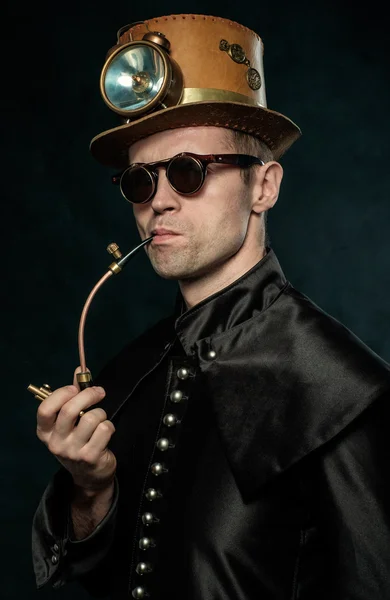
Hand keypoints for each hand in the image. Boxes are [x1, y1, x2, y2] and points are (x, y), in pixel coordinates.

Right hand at [36, 368, 116, 492]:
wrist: (89, 475)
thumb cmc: (79, 440)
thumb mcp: (70, 421)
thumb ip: (73, 394)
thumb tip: (80, 369)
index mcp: (45, 432)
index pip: (45, 409)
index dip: (61, 394)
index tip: (75, 387)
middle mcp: (55, 443)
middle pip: (70, 410)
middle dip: (88, 395)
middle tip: (99, 392)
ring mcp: (72, 451)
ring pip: (91, 418)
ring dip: (101, 413)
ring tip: (100, 418)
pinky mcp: (90, 457)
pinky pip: (104, 429)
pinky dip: (109, 426)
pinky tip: (106, 432)